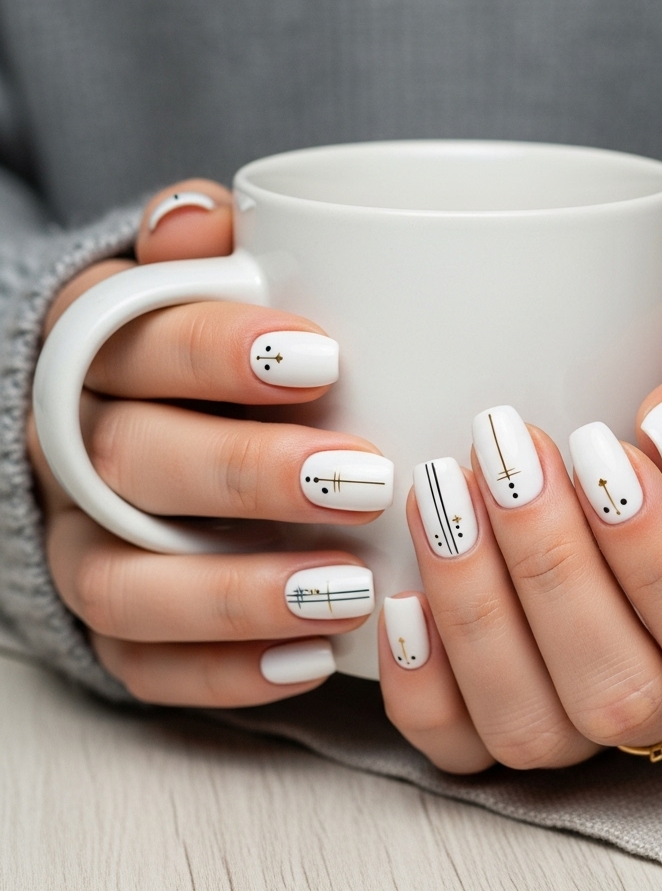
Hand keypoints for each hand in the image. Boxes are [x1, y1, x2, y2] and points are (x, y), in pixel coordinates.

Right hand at [28, 180, 391, 705]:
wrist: (155, 422)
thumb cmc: (215, 350)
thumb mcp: (213, 282)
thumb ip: (213, 250)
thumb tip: (201, 217)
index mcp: (98, 351)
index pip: (134, 342)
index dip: (216, 351)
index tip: (322, 356)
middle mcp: (70, 451)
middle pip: (129, 464)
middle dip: (246, 474)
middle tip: (362, 479)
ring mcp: (84, 544)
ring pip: (123, 582)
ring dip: (237, 591)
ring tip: (350, 588)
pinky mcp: (112, 624)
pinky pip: (141, 665)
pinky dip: (225, 672)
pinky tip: (314, 660)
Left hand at [377, 304, 661, 772]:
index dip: (660, 564)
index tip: (605, 449)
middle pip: (619, 698)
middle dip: (549, 572)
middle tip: (505, 453)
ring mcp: (590, 715)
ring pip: (531, 728)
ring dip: (475, 612)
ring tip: (442, 493)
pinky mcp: (509, 707)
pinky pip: (460, 743)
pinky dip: (421, 683)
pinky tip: (403, 593)